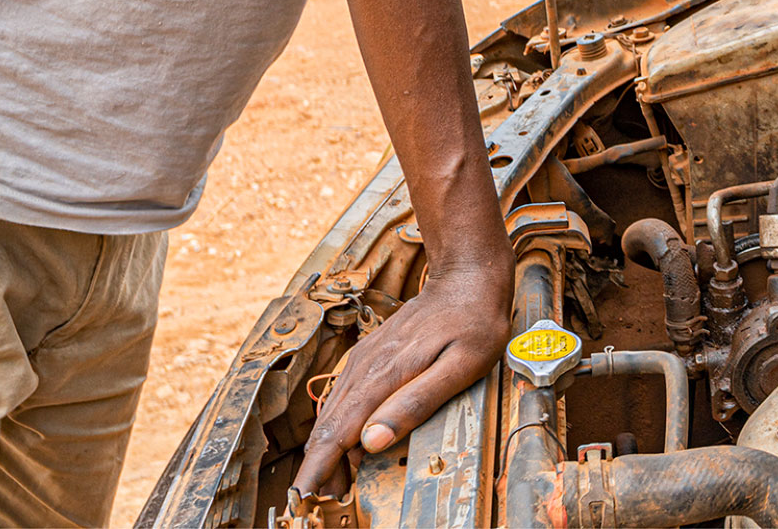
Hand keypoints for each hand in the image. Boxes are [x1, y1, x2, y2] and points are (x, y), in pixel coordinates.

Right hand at [294, 252, 512, 492]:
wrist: (467, 276)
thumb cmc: (473, 321)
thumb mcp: (462, 366)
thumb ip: (417, 402)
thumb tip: (373, 441)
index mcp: (384, 375)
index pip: (338, 432)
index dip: (318, 468)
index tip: (303, 497)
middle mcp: (366, 367)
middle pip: (329, 426)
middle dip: (318, 466)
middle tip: (316, 501)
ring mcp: (366, 359)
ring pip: (334, 412)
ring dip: (327, 449)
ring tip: (331, 482)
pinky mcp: (371, 355)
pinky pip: (345, 396)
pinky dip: (338, 424)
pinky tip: (348, 441)